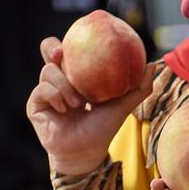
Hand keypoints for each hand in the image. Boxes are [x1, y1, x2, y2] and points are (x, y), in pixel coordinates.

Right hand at [26, 37, 154, 174]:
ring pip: (48, 71)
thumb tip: (152, 64)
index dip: (71, 40)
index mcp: (77, 76)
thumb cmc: (103, 129)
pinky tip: (66, 109)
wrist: (87, 152)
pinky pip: (43, 88)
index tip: (80, 37)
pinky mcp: (36, 104)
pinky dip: (56, 96)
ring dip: (65, 86)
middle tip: (60, 54)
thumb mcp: (123, 106)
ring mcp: (46, 91)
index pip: (70, 50)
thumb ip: (139, 87)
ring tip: (78, 104)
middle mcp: (60, 80)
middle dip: (51, 47)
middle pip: (48, 50)